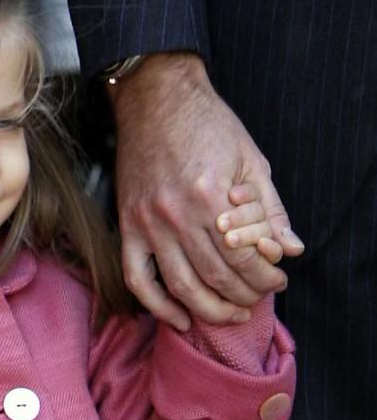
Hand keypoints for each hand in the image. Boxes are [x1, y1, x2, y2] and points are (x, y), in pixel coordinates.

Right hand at [111, 53, 303, 331]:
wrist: (156, 101)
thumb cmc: (207, 125)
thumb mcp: (251, 159)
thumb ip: (271, 208)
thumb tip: (290, 249)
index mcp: (212, 195)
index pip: (244, 255)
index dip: (266, 276)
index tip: (278, 281)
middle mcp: (178, 215)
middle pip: (216, 276)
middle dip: (245, 294)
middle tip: (259, 299)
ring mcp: (149, 225)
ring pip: (181, 286)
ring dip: (209, 309)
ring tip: (230, 314)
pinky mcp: (129, 228)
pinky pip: (139, 279)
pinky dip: (158, 306)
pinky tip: (180, 318)